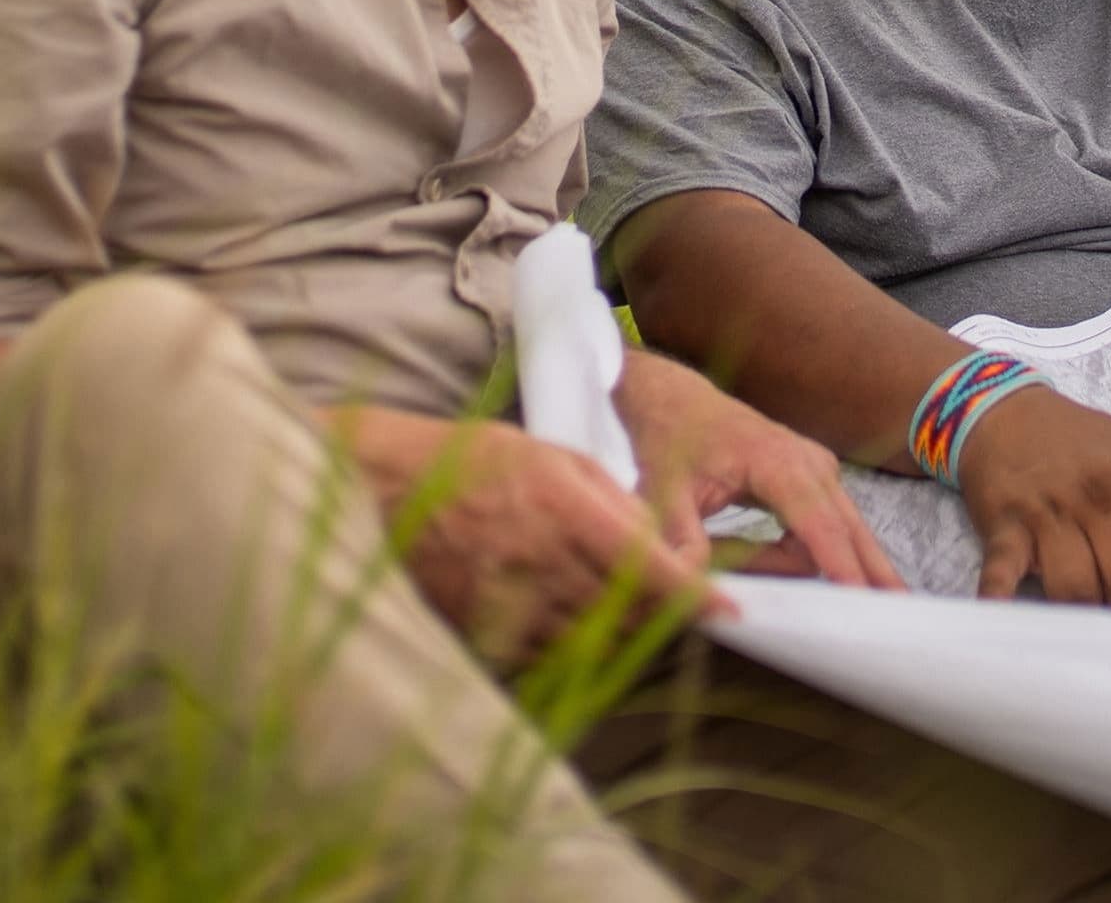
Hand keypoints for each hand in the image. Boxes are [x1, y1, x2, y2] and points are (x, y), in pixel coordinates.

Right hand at [329, 407, 715, 663]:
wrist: (384, 493)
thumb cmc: (473, 462)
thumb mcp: (553, 455)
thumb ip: (612, 497)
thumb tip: (657, 543)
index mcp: (564, 512)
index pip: (650, 569)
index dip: (695, 596)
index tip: (727, 609)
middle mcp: (542, 566)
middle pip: (630, 615)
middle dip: (661, 612)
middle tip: (672, 602)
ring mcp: (512, 608)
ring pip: (595, 643)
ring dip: (621, 631)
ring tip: (617, 603)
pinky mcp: (487, 637)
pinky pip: (550, 656)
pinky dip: (573, 644)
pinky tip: (566, 615)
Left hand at [614, 350, 906, 589]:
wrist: (677, 402)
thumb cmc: (669, 443)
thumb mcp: (662, 493)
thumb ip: (681, 538)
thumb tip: (690, 584)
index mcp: (776, 463)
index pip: (819, 524)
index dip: (840, 564)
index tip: (861, 599)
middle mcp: (810, 463)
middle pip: (850, 530)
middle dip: (871, 573)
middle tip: (899, 614)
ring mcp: (819, 469)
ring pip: (842, 533)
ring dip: (830, 569)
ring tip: (837, 606)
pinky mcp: (817, 479)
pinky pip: (828, 528)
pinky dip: (819, 554)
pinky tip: (808, 576)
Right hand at [954, 390, 1110, 609]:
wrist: (1000, 409)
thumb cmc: (1077, 436)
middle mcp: (1097, 494)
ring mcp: (1049, 512)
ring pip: (1079, 588)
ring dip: (1086, 608)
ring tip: (1085, 600)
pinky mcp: (1005, 526)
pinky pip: (1005, 570)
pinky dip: (1004, 596)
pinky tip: (1006, 609)